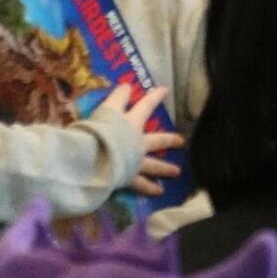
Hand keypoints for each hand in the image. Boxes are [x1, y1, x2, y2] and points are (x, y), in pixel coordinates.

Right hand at [100, 82, 183, 197]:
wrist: (94, 157)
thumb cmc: (98, 130)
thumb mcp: (106, 108)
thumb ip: (117, 97)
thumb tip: (126, 85)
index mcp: (131, 122)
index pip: (145, 105)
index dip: (155, 97)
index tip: (166, 90)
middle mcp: (138, 142)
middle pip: (157, 140)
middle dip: (169, 140)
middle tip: (181, 141)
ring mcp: (136, 161)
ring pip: (154, 165)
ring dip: (165, 168)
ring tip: (177, 171)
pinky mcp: (129, 178)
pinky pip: (141, 184)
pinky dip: (150, 188)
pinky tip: (159, 192)